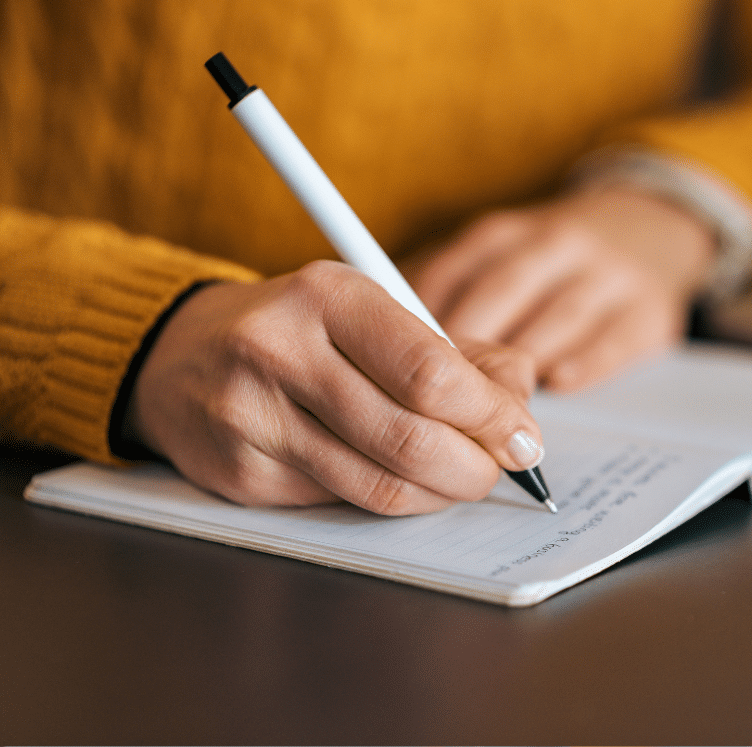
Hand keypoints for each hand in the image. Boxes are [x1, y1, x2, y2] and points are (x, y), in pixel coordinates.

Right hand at [124, 261, 543, 514]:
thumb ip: (459, 352)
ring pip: (379, 484)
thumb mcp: (377, 313)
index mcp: (329, 295)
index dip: (491, 416)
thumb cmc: (303, 330)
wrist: (180, 354)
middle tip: (499, 468)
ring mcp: (253, 416)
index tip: (523, 436)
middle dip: (475, 466)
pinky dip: (391, 499)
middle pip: (410, 437)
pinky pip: (342, 503)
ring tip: (460, 478)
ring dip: (440, 493)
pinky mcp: (240, 473)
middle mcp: (281, 350)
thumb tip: (520, 399)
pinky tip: (402, 480)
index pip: (431, 372)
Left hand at [407, 187, 716, 390]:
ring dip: (521, 363)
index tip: (396, 364)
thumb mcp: (497, 257)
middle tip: (438, 398)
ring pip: (556, 316)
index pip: (453, 272)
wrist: (650, 228)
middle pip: (501, 293)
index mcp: (505, 234)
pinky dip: (584, 362)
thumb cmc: (550, 261)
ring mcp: (607, 275)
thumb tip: (379, 339)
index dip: (421, 321)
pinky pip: (613, 339)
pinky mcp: (648, 310)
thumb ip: (446, 291)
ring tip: (491, 408)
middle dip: (467, 347)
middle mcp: (556, 244)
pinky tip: (559, 383)